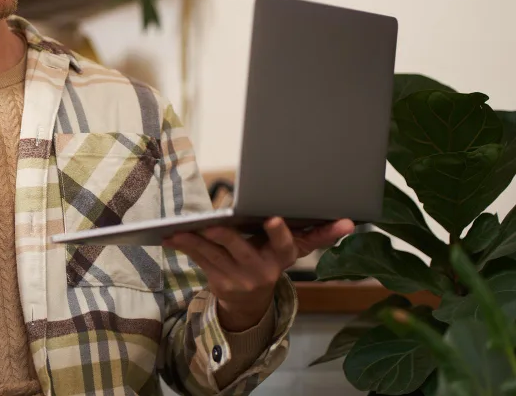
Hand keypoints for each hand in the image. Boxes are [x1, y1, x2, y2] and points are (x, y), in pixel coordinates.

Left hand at [163, 218, 354, 330]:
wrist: (251, 303)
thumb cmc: (272, 261)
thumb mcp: (295, 250)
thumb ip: (319, 234)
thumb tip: (351, 221)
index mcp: (282, 258)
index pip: (285, 246)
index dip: (279, 233)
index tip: (274, 219)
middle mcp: (262, 271)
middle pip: (241, 250)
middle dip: (226, 236)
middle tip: (214, 224)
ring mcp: (239, 278)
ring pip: (214, 256)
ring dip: (194, 242)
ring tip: (178, 229)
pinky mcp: (218, 281)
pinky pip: (199, 261)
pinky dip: (184, 247)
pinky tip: (170, 237)